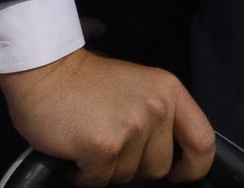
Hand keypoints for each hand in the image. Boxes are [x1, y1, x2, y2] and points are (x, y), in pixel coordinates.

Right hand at [0, 47, 213, 185]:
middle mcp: (155, 108)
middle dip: (133, 165)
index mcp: (168, 91)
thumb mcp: (136, 86)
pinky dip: (84, 174)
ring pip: (128, 177)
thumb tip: (171, 157)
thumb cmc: (83, 81)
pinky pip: (99, 181)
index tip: (179, 175)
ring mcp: (130, 128)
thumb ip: (159, 114)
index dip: (193, 167)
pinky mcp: (104, 147)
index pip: (203, 142)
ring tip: (89, 138)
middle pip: (159, 167)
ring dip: (106, 167)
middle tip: (108, 140)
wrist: (41, 68)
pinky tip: (75, 149)